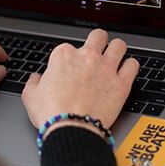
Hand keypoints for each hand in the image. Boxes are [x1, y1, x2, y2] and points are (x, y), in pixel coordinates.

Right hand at [21, 29, 138, 137]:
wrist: (71, 129)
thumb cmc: (51, 113)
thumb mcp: (31, 96)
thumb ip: (34, 83)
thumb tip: (36, 79)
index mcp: (64, 56)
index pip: (68, 47)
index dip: (69, 58)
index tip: (70, 69)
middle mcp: (87, 57)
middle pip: (98, 36)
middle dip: (98, 42)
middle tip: (97, 52)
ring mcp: (106, 68)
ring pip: (119, 45)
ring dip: (117, 50)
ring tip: (115, 57)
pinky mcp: (122, 83)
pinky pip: (133, 65)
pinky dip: (131, 66)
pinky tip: (126, 71)